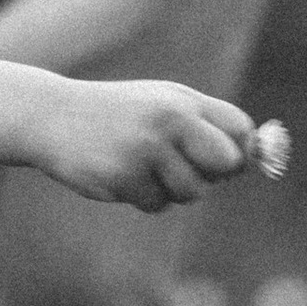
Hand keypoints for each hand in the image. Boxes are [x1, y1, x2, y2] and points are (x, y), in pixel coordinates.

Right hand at [40, 80, 256, 208]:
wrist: (53, 116)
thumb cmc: (117, 114)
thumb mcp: (160, 104)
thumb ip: (203, 125)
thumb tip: (253, 158)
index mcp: (182, 101)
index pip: (240, 129)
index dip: (242, 150)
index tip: (226, 161)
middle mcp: (169, 121)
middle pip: (226, 163)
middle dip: (215, 175)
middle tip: (190, 170)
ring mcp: (147, 150)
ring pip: (191, 192)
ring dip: (174, 190)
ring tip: (145, 169)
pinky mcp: (124, 177)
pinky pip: (157, 204)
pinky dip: (144, 198)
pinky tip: (122, 176)